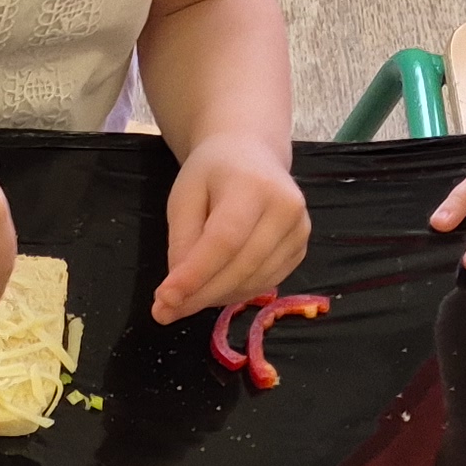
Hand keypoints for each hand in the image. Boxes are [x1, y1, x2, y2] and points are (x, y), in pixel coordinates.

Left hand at [155, 137, 310, 321]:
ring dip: (216, 297)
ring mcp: (300, 230)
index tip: (163, 300)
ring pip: (254, 281)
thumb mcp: (184, 196)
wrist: (251, 154)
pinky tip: (214, 287)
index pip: (224, 240)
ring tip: (186, 297)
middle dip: (200, 295)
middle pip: (241, 266)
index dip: (194, 275)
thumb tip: (178, 291)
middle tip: (165, 311)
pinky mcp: (301, 248)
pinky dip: (236, 292)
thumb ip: (181, 241)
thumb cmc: (212, 173)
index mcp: (253, 186)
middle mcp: (286, 208)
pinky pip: (266, 282)